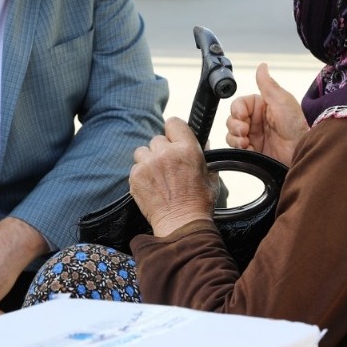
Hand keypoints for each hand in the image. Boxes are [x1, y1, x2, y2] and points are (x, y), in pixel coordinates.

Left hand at [129, 118, 217, 237]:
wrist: (181, 224)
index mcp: (187, 149)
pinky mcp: (136, 176)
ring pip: (143, 151)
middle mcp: (166, 153)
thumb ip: (205, 155)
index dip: (174, 131)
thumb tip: (204, 142)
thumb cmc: (198, 203)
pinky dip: (141, 174)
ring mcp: (149, 164)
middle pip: (157, 139)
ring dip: (148, 160)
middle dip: (162, 150)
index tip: (174, 139)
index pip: (173, 123)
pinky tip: (152, 186)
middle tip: (168, 167)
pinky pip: (135, 167)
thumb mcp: (211, 176)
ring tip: (158, 176)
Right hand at [225, 63, 306, 166]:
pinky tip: (250, 150)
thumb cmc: (296, 125)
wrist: (301, 150)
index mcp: (261, 106)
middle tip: (245, 131)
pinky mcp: (253, 150)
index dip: (237, 110)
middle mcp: (256, 120)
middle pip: (232, 119)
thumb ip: (268, 84)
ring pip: (231, 134)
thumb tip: (262, 66)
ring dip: (236, 138)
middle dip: (235, 126)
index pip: (239, 104)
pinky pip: (236, 149)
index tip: (242, 116)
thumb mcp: (282, 100)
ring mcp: (254, 135)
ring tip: (246, 143)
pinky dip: (240, 149)